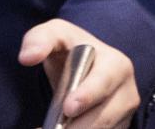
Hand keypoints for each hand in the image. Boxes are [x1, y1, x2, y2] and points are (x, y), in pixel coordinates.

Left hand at [20, 19, 136, 128]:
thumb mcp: (54, 35)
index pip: (104, 83)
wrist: (85, 67)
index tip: (68, 108)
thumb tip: (27, 57)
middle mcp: (127, 92)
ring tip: (54, 128)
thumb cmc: (69, 49)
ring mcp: (125, 115)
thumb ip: (38, 40)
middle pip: (103, 118)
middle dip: (78, 126)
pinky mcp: (120, 128)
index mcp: (116, 65)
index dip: (87, 96)